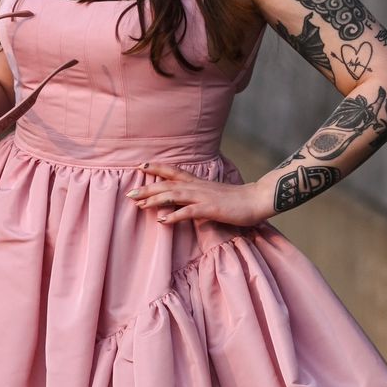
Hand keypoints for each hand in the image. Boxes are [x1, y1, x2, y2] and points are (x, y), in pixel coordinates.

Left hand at [125, 161, 272, 226]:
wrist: (257, 199)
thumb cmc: (236, 200)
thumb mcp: (213, 195)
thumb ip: (198, 197)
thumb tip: (186, 203)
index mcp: (198, 183)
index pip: (174, 172)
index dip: (157, 168)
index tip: (141, 166)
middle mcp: (197, 187)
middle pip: (167, 184)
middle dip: (148, 187)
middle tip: (129, 193)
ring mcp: (203, 197)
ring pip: (174, 195)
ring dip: (155, 199)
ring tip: (138, 204)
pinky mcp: (209, 209)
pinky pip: (188, 211)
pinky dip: (174, 216)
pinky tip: (162, 221)